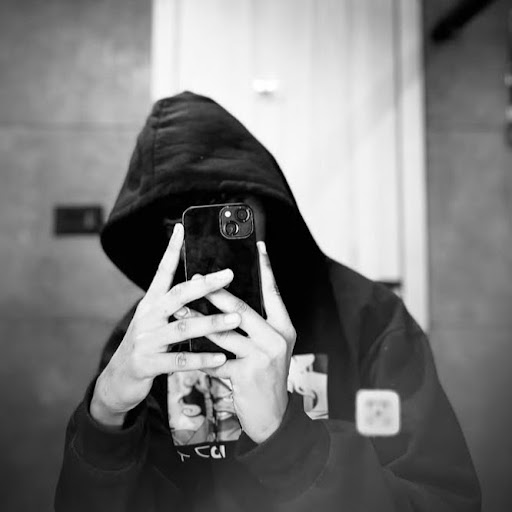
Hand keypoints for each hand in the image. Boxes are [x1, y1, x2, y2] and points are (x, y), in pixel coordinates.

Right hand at [90, 223, 241, 426]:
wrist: (116, 380)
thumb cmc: (145, 346)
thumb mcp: (155, 321)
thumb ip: (174, 307)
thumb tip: (199, 287)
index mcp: (150, 303)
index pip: (161, 271)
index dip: (171, 250)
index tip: (181, 229)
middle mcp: (147, 317)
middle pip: (177, 295)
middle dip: (204, 285)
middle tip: (229, 274)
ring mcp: (146, 340)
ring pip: (182, 328)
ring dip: (211, 323)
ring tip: (236, 319)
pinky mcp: (148, 364)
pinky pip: (180, 361)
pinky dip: (202, 359)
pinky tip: (222, 358)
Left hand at [180, 241, 296, 443]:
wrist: (271, 416)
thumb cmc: (266, 374)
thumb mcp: (271, 346)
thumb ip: (258, 325)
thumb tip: (231, 302)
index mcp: (284, 327)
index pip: (274, 292)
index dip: (266, 269)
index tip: (258, 247)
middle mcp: (277, 339)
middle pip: (242, 308)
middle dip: (215, 292)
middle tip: (196, 277)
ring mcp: (262, 357)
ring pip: (223, 331)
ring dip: (197, 319)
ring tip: (179, 308)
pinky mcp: (245, 374)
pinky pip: (215, 357)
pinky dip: (199, 351)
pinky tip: (184, 344)